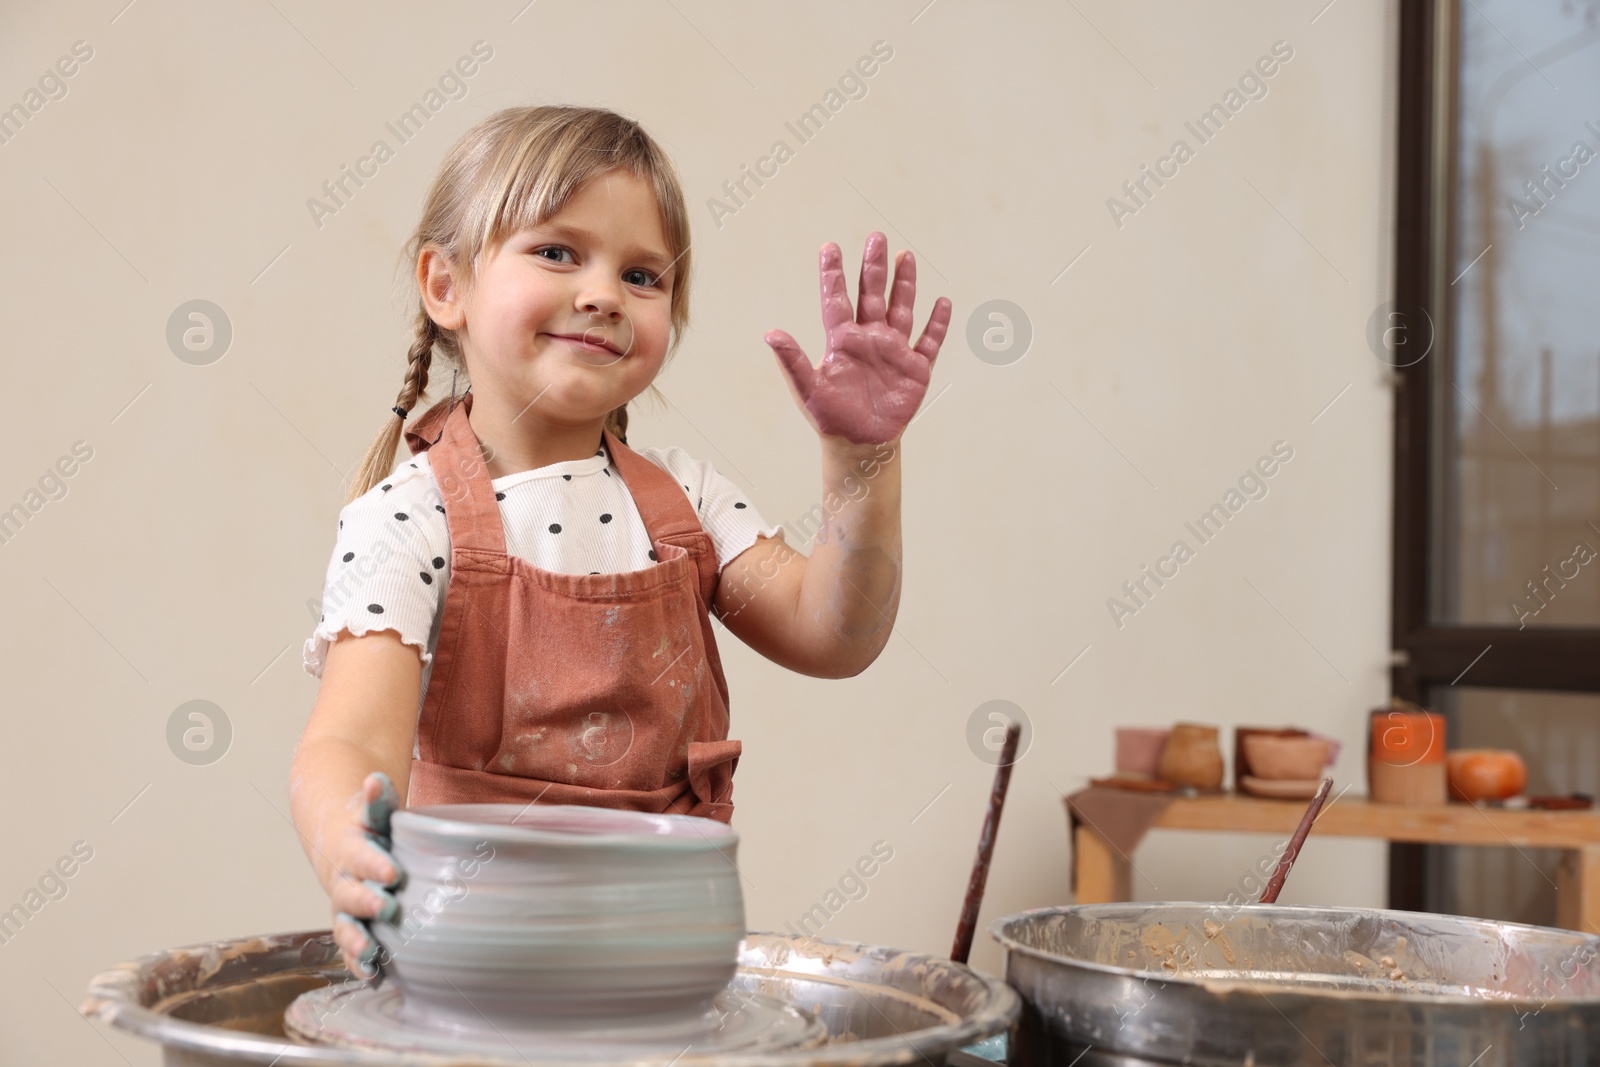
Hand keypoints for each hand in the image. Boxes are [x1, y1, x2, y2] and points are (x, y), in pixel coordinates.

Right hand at [328, 772, 402, 979]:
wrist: (341, 841)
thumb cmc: (370, 828)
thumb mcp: (375, 811)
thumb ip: (378, 800)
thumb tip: (376, 779)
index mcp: (350, 850)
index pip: (360, 856)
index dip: (373, 864)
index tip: (392, 872)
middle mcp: (343, 881)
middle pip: (349, 895)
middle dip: (366, 902)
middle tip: (387, 907)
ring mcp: (345, 907)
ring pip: (344, 926)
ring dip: (356, 941)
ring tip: (372, 954)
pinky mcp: (352, 925)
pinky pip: (351, 947)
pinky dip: (359, 963)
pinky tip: (373, 977)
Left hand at [765, 232, 950, 444]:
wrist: (859, 444)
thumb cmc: (829, 418)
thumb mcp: (807, 390)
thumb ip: (792, 361)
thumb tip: (770, 333)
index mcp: (842, 341)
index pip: (837, 300)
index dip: (833, 274)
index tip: (829, 247)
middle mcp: (869, 339)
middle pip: (873, 295)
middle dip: (875, 267)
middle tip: (876, 237)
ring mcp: (893, 351)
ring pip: (902, 309)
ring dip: (905, 285)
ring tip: (906, 256)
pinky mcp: (915, 369)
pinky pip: (929, 342)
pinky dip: (937, 324)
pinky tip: (943, 303)